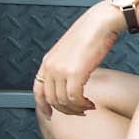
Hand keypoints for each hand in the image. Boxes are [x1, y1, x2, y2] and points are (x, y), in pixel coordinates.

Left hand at [34, 3, 120, 118]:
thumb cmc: (91, 34)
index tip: (51, 115)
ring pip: (63, 101)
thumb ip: (67, 66)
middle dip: (66, 110)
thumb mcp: (72, 52)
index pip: (38, 90)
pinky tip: (92, 103)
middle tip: (81, 111)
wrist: (100, 23)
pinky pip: (74, 98)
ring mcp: (61, 70)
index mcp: (47, 62)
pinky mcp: (74, 72)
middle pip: (52, 99)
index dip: (43, 106)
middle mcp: (50, 67)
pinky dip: (83, 104)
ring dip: (77, 108)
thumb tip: (72, 80)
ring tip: (89, 107)